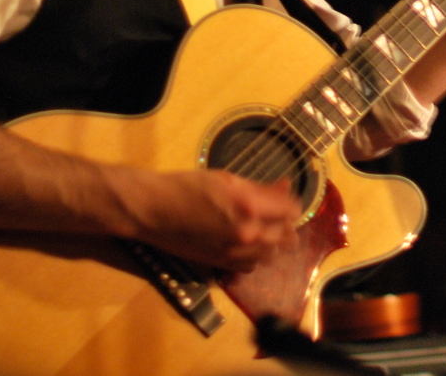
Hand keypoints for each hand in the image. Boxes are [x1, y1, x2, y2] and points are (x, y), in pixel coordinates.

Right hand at [127, 169, 301, 272]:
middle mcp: (247, 233)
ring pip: (271, 254)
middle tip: (275, 212)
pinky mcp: (222, 265)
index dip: (290, 203)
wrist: (153, 210)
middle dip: (285, 223)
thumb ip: (260, 188)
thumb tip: (284, 187)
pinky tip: (247, 243)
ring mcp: (235, 253)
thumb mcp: (227, 179)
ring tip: (263, 227)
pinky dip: (255, 256)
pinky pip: (251, 266)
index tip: (283, 198)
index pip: (291, 211)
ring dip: (273, 242)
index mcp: (250, 207)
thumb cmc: (187, 187)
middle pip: (286, 235)